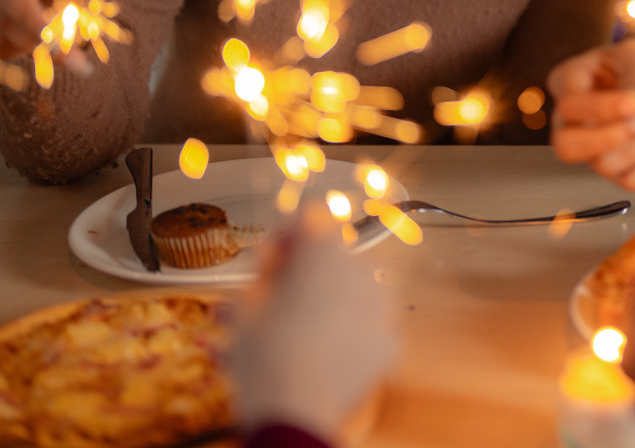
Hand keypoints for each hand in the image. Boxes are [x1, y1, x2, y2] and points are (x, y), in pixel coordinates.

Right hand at [0, 0, 104, 58]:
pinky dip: (14, 49)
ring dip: (29, 47)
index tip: (52, 41)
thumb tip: (69, 40)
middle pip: (0, 16)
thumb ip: (84, 0)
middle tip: (72, 56)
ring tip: (53, 36)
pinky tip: (33, 35)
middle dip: (37, 41)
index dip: (27, 18)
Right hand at [226, 209, 397, 442]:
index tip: (270, 259)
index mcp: (325, 251)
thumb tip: (270, 265)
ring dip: (332, 299)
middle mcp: (362, 269)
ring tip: (301, 331)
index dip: (285, 235)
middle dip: (308, 270)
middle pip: (334, 255)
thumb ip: (260, 273)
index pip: (309, 218)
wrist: (295, 416)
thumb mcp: (243, 308)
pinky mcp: (391, 341)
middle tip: (280, 300)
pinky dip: (351, 333)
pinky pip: (369, 325)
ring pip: (355, 289)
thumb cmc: (264, 358)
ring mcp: (383, 306)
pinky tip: (325, 353)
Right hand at [549, 38, 634, 190]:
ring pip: (604, 166)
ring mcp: (589, 151)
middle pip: (566, 147)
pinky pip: (631, 181)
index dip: (606, 107)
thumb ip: (634, 77)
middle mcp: (568, 122)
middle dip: (612, 137)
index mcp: (567, 83)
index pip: (570, 105)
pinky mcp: (614, 172)